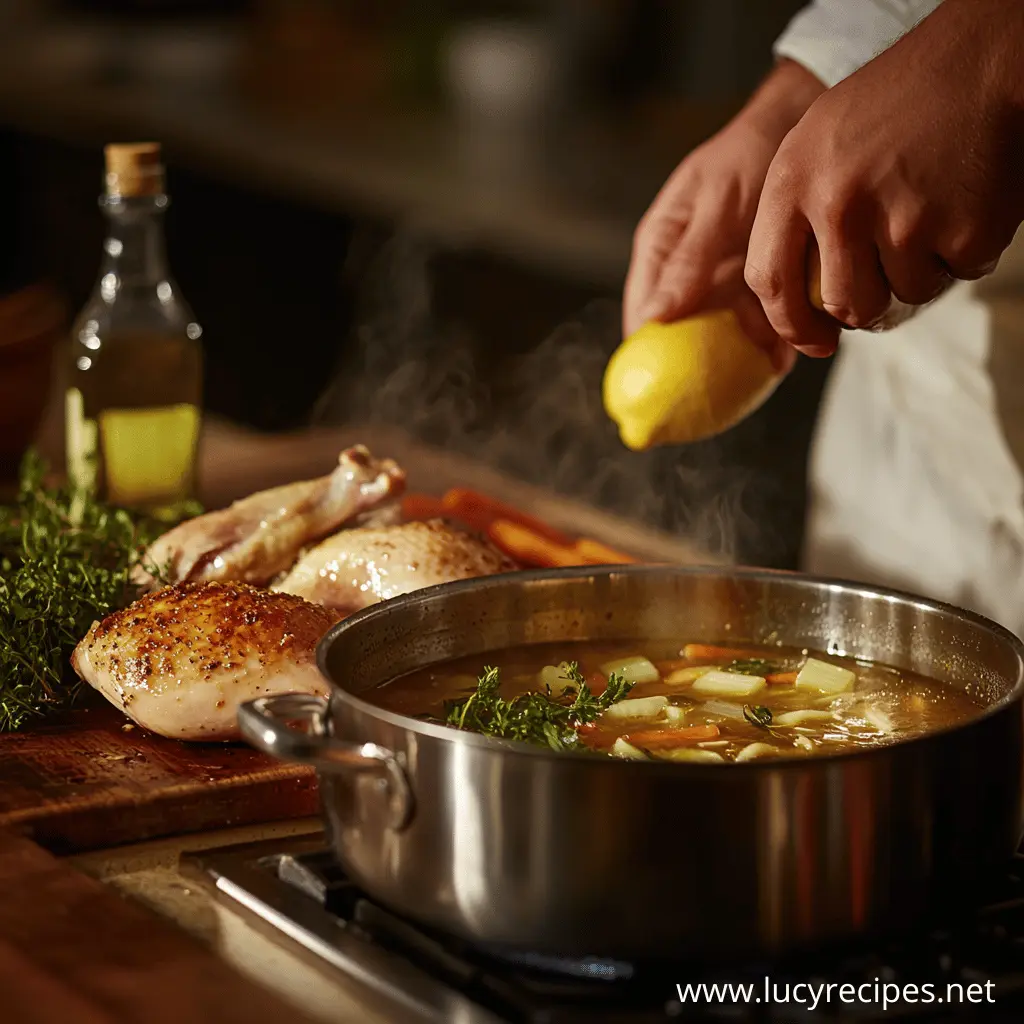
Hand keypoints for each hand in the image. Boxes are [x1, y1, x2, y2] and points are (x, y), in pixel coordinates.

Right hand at [623, 59, 824, 368]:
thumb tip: (654, 319)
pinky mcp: (760, 288)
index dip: (644, 361)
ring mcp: (723, 284)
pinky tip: (787, 359)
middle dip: (697, 371)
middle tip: (711, 402)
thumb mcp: (715, 203)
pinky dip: (772, 344)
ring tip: (763, 371)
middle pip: (681, 339)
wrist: (802, 126)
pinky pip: (761, 327)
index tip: (655, 396)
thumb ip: (688, 260)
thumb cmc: (749, 155)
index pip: (642, 317)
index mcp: (661, 253)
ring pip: (723, 339)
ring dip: (741, 358)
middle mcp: (688, 276)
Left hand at [745, 0, 1023, 356]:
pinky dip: (961, 254)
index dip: (790, 324)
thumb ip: (793, 216)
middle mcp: (839, 203)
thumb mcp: (816, 145)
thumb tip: (787, 307)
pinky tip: (960, 206)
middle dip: (864, 308)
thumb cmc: (894, 105)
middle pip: (842, 305)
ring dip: (916, 276)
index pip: (769, 281)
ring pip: (901, 298)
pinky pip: (953, 276)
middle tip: (884, 279)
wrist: (981, 60)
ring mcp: (902, 219)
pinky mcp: (960, 231)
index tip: (812, 341)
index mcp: (793, 182)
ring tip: (925, 219)